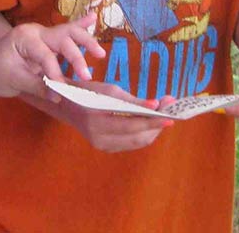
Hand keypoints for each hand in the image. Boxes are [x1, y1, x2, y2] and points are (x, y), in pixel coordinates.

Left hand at [0, 12, 105, 97]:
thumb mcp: (11, 81)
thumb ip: (36, 86)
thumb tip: (59, 96)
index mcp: (24, 37)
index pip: (45, 55)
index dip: (55, 74)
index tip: (62, 91)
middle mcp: (36, 31)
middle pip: (63, 38)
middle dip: (77, 56)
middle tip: (87, 76)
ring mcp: (43, 34)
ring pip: (69, 33)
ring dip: (85, 42)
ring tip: (99, 53)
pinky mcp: (48, 42)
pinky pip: (66, 33)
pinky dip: (80, 26)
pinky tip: (93, 17)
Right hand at [60, 81, 175, 152]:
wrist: (68, 106)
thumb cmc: (89, 92)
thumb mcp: (110, 90)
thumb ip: (133, 100)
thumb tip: (156, 105)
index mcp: (96, 119)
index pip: (130, 124)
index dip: (151, 120)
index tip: (169, 114)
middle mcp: (99, 137)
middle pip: (137, 137)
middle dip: (156, 126)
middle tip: (170, 111)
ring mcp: (102, 145)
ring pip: (136, 142)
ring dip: (152, 130)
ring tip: (162, 115)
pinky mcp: (106, 148)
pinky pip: (130, 143)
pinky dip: (142, 133)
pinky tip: (149, 122)